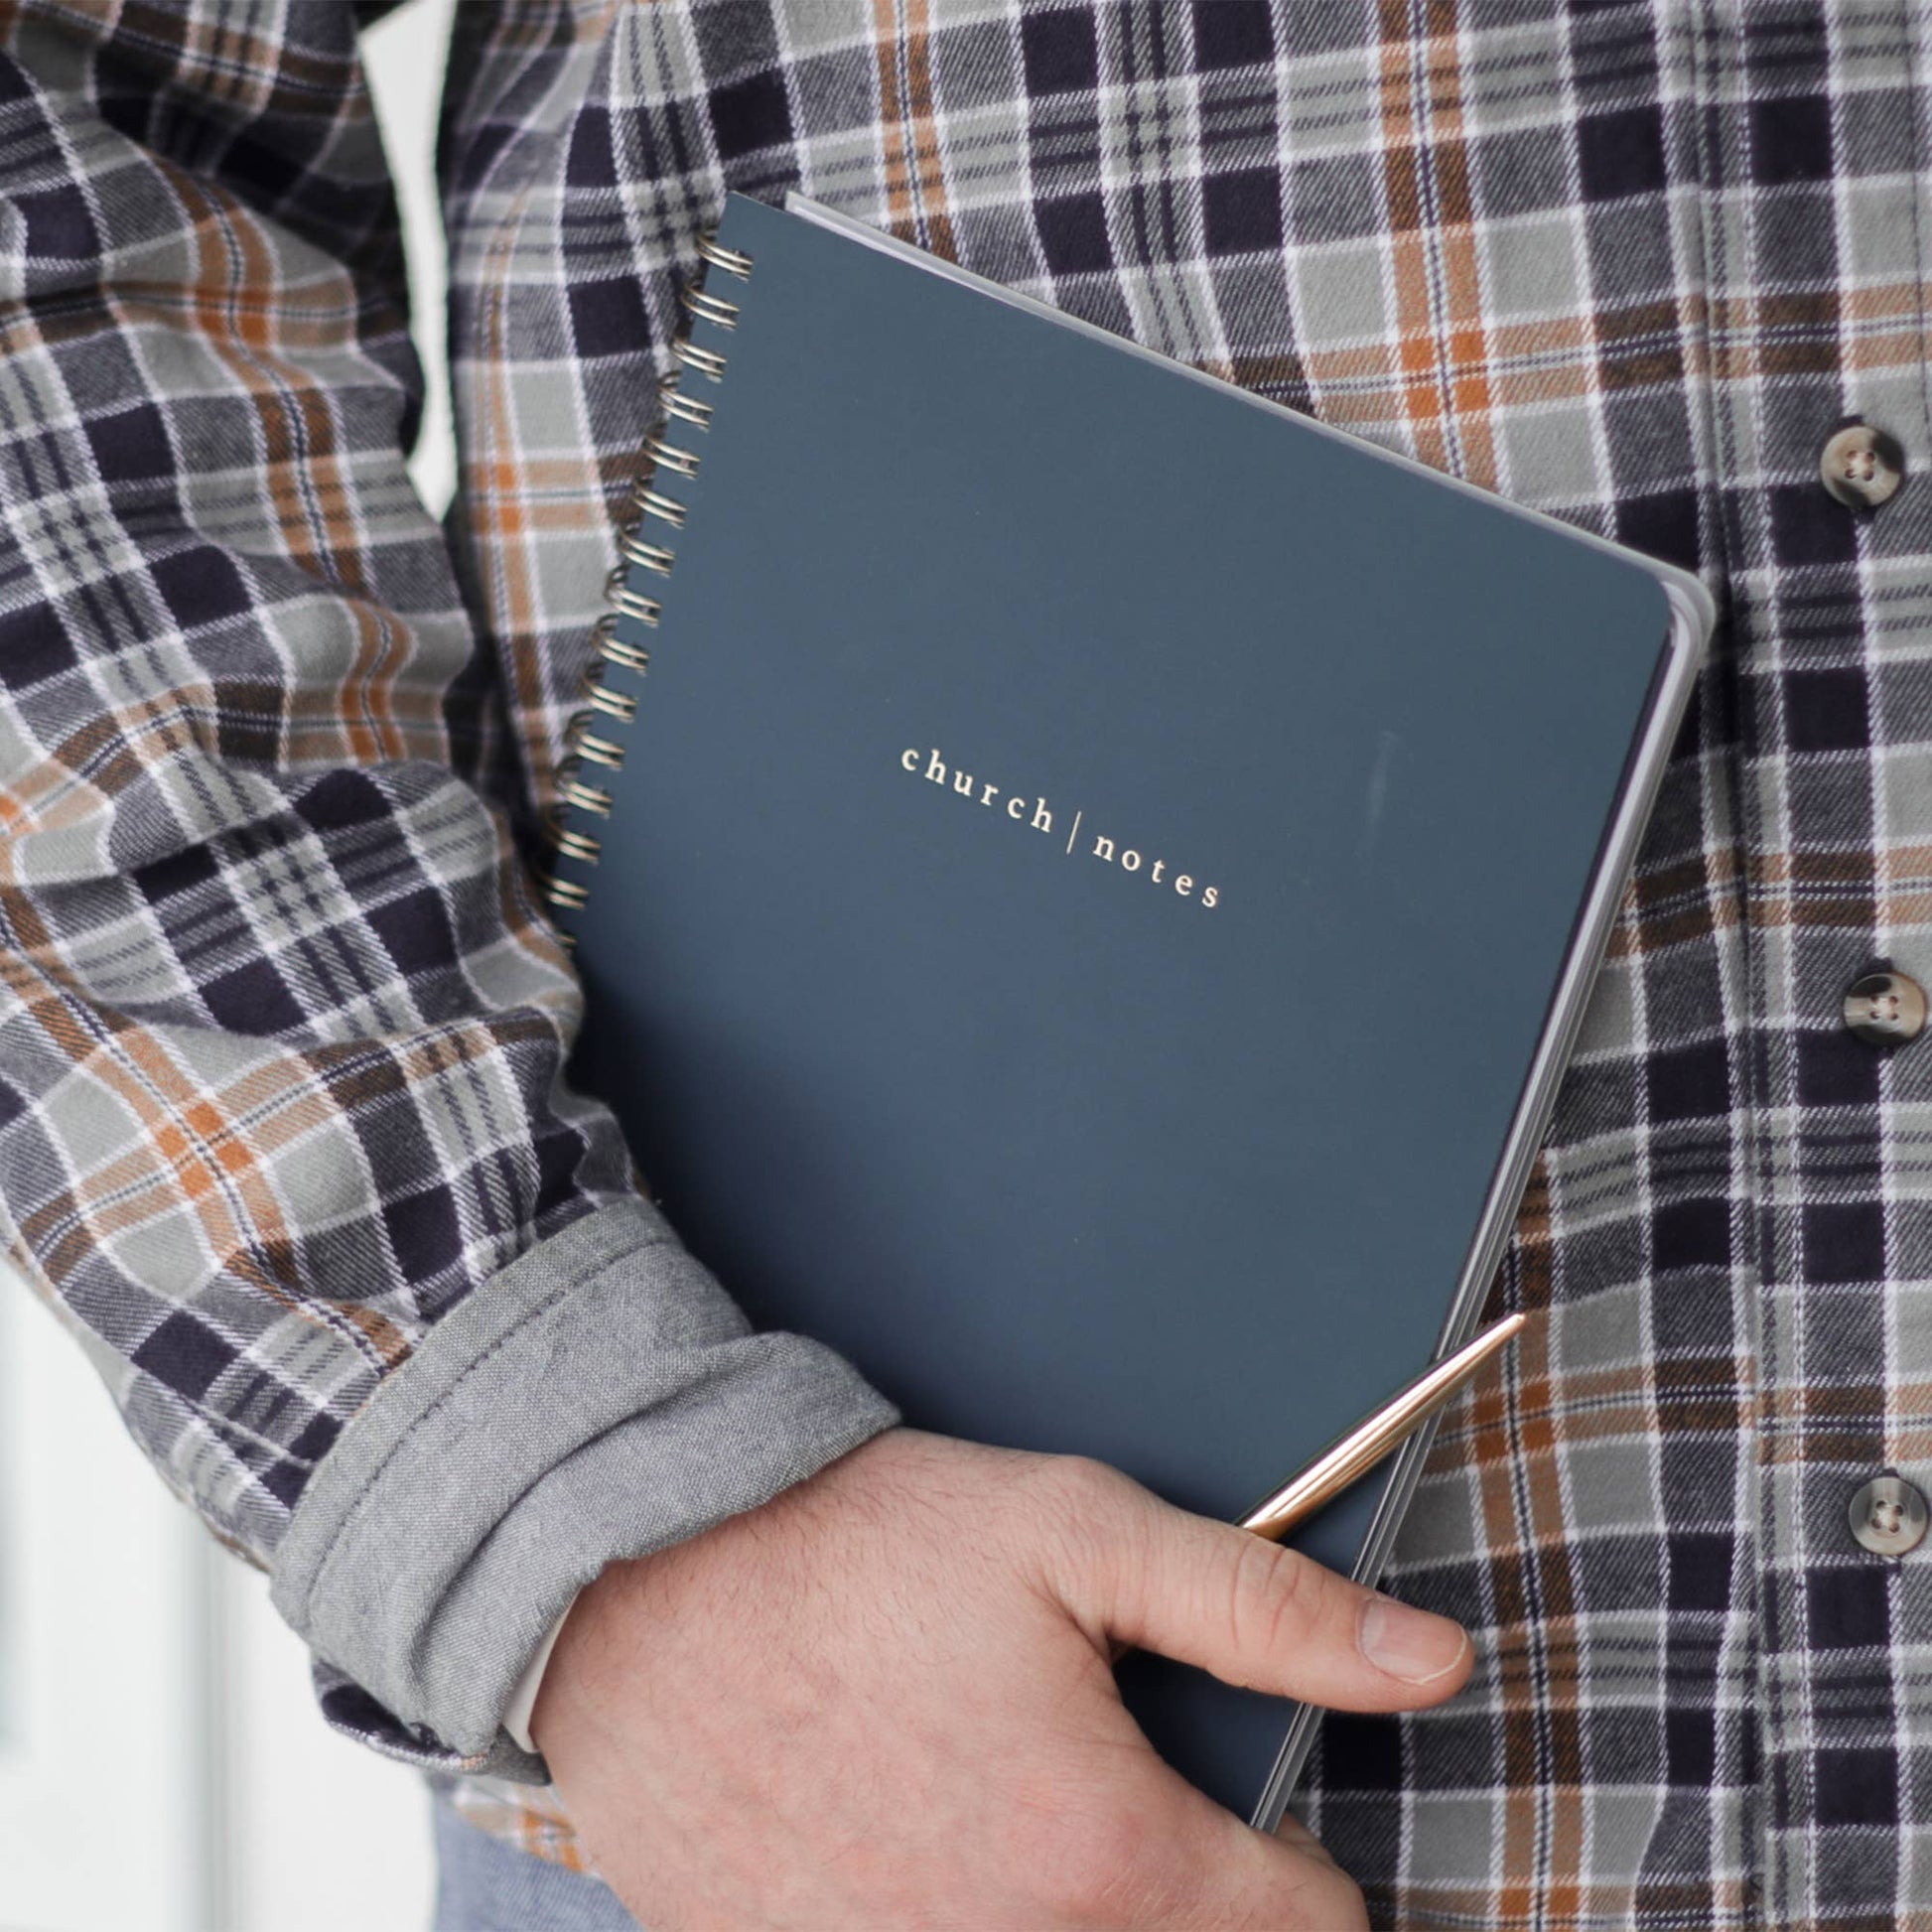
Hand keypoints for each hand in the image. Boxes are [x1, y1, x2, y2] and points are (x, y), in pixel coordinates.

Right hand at [531, 1428, 1470, 1928]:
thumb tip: (1436, 1666)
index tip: (1241, 1806)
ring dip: (1066, 1914)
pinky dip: (953, 1921)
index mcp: (1109, 1862)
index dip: (1294, 1860)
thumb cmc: (860, 1546)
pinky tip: (912, 1843)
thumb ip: (1264, 1609)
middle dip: (1180, 1899)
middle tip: (1098, 1794)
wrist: (641, 1581)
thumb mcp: (1075, 1533)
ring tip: (1000, 1809)